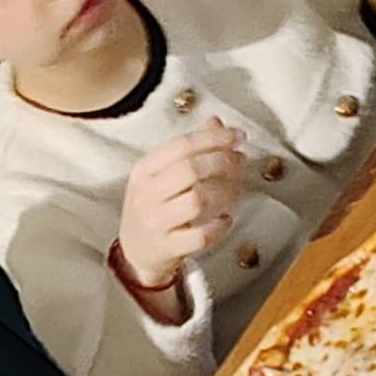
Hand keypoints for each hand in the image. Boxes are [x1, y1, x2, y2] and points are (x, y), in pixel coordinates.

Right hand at [116, 118, 245, 289]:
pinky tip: (226, 220)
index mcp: (144, 170)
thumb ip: (187, 149)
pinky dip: (219, 226)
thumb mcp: (161, 175)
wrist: (135, 253)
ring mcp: (156, 222)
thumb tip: (216, 122)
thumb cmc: (154, 208)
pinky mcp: (168, 247)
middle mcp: (147, 194)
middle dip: (222, 162)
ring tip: (235, 190)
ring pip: (197, 201)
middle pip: (191, 170)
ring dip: (224, 193)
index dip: (213, 138)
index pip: (182, 146)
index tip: (237, 136)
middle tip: (240, 161)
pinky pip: (201, 235)